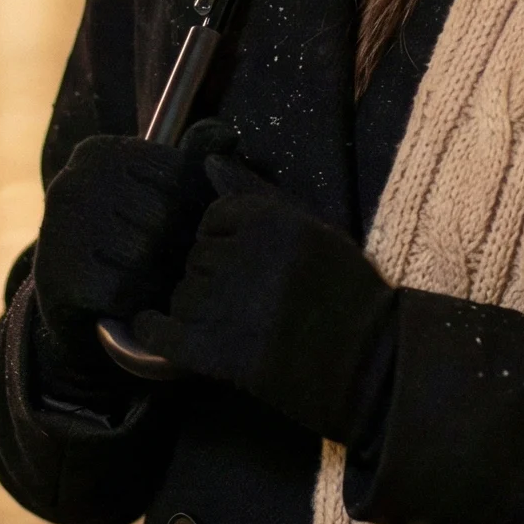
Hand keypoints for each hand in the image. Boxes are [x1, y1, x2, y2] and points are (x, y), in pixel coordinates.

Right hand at [30, 120, 233, 388]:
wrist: (81, 306)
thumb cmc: (133, 241)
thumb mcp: (165, 195)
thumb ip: (195, 161)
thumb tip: (227, 134)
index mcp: (98, 153)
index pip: (175, 172)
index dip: (195, 207)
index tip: (189, 227)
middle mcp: (72, 183)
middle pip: (160, 214)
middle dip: (182, 245)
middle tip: (183, 265)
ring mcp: (59, 228)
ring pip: (144, 253)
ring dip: (163, 277)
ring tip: (164, 285)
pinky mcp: (59, 276)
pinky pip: (122, 290)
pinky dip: (139, 302)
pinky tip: (138, 305)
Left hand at [130, 151, 397, 445]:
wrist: (367, 362)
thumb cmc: (343, 290)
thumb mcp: (310, 227)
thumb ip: (257, 191)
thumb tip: (210, 161)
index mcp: (270, 220)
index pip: (213, 218)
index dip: (225, 241)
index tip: (247, 263)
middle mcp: (243, 256)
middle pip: (196, 258)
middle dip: (213, 276)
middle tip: (245, 299)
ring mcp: (226, 305)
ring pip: (181, 295)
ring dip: (196, 309)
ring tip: (232, 323)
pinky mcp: (215, 351)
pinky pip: (160, 334)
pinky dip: (156, 332)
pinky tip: (170, 333)